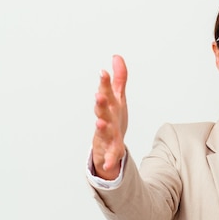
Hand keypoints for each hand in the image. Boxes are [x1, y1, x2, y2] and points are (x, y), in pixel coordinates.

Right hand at [92, 55, 128, 179]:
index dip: (105, 83)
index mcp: (109, 107)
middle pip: (103, 110)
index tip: (103, 72)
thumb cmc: (113, 119)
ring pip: (104, 130)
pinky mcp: (111, 150)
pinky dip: (111, 159)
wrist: (109, 146)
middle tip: (99, 95)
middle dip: (101, 103)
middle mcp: (105, 120)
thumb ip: (119, 78)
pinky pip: (112, 155)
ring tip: (100, 122)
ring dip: (102, 126)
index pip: (106, 92)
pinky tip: (111, 163)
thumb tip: (116, 56)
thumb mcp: (118, 98)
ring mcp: (106, 135)